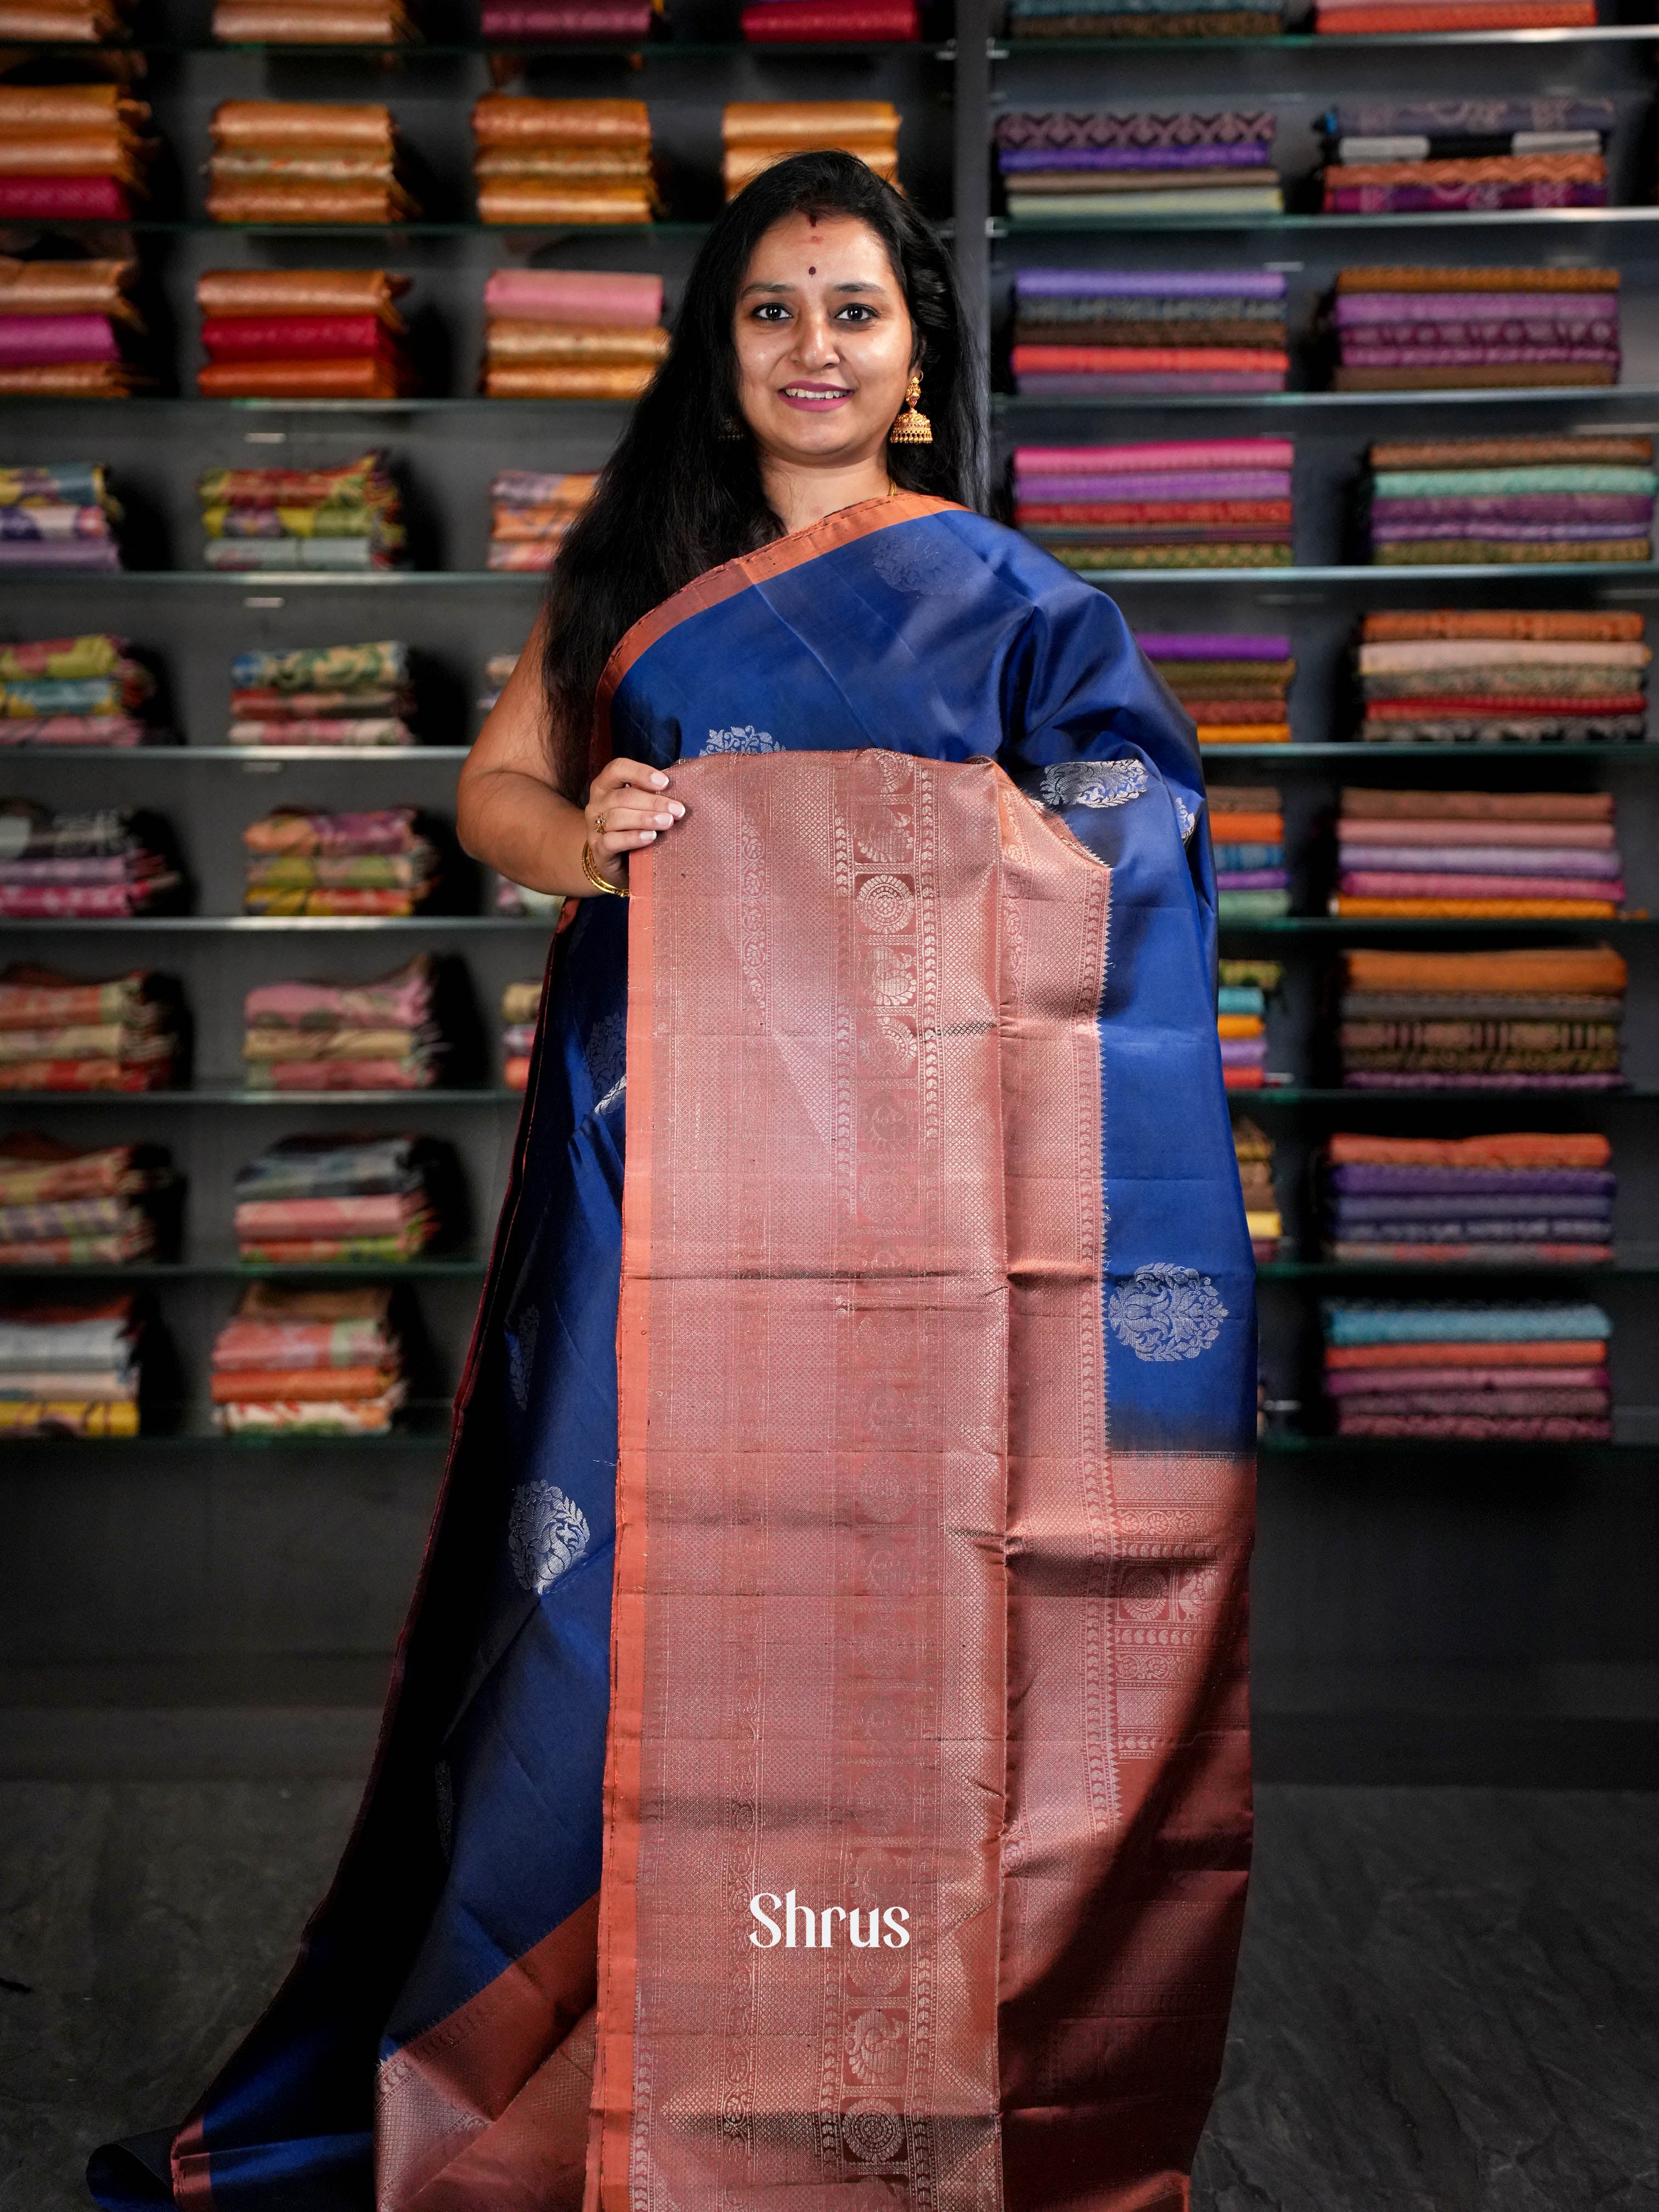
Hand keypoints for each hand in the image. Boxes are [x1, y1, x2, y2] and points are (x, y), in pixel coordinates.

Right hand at [585, 757, 684, 889]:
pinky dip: (633, 838)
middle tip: (677, 810)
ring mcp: (593, 827)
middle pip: (623, 797)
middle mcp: (596, 803)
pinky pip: (612, 841)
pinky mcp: (598, 850)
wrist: (616, 862)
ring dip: (645, 819)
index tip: (665, 782)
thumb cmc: (631, 828)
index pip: (617, 769)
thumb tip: (681, 787)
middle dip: (653, 802)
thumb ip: (651, 795)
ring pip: (617, 818)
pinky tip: (651, 837)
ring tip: (667, 822)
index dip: (640, 772)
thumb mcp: (639, 807)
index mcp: (605, 786)